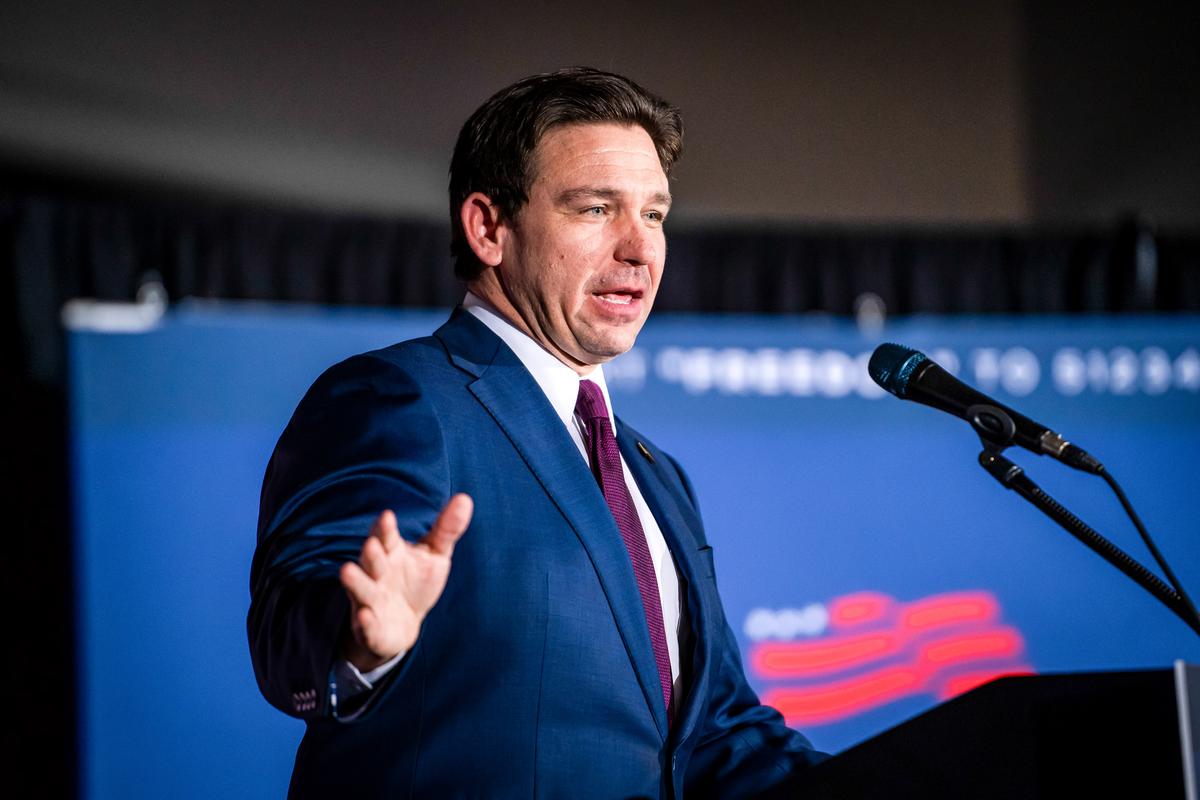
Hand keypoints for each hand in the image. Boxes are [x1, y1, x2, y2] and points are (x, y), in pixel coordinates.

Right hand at [338, 494, 473, 671]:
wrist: (403, 625)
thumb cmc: (416, 581)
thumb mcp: (435, 554)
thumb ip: (446, 529)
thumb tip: (465, 498)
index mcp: (390, 553)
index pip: (386, 537)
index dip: (385, 528)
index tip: (388, 515)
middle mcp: (376, 574)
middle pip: (371, 561)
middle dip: (371, 553)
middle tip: (372, 544)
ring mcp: (370, 601)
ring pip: (361, 590)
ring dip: (355, 581)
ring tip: (346, 571)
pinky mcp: (370, 629)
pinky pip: (365, 626)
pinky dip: (364, 622)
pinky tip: (366, 616)